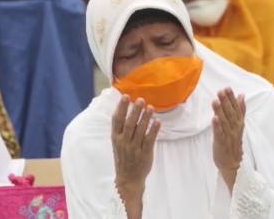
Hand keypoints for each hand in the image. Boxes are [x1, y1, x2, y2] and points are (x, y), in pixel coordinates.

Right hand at [111, 95, 160, 217]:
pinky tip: (157, 121)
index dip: (121, 107)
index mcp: (116, 138)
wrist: (128, 178)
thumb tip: (127, 109)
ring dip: (146, 118)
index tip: (126, 96)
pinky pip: (150, 140)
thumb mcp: (117, 143)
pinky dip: (154, 130)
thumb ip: (121, 129)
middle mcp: (124, 142)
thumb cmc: (123, 157)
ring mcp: (134, 148)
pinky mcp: (145, 153)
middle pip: (129, 123)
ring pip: (140, 130)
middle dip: (135, 111)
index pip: (117, 120)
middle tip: (140, 99)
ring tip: (151, 107)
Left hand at [211, 87, 245, 191]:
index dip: (232, 99)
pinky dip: (217, 126)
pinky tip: (214, 118)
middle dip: (226, 102)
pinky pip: (219, 133)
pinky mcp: (221, 143)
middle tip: (222, 91)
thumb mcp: (238, 125)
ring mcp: (228, 136)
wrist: (233, 163)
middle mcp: (235, 128)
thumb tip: (242, 95)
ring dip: (220, 111)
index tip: (228, 88)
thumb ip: (240, 110)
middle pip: (231, 113)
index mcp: (239, 123)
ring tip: (216, 100)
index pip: (236, 109)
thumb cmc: (233, 142)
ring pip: (224, 122)